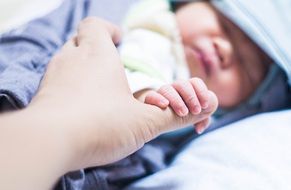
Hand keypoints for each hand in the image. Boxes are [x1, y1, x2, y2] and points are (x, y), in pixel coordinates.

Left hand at [31, 17, 217, 171]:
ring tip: (98, 88)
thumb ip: (176, 115)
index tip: (119, 40)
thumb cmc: (100, 125)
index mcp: (97, 55)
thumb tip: (207, 108)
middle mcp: (70, 59)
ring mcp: (52, 77)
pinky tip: (80, 106)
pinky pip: (57, 82)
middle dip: (95, 50)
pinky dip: (69, 87)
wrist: (48, 144)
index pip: (95, 26)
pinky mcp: (43, 95)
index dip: (108, 30)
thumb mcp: (144, 122)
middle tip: (110, 67)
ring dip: (81, 69)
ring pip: (66, 61)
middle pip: (80, 42)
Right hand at [144, 78, 211, 133]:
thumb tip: (198, 128)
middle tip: (196, 111)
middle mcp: (174, 88)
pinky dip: (158, 99)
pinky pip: (151, 96)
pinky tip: (165, 105)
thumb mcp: (196, 116)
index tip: (205, 105)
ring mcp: (161, 94)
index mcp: (187, 88)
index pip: (195, 82)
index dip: (202, 92)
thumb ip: (204, 118)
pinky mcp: (150, 101)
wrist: (159, 118)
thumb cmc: (182, 116)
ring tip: (183, 113)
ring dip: (176, 100)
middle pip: (182, 84)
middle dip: (191, 97)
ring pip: (166, 89)